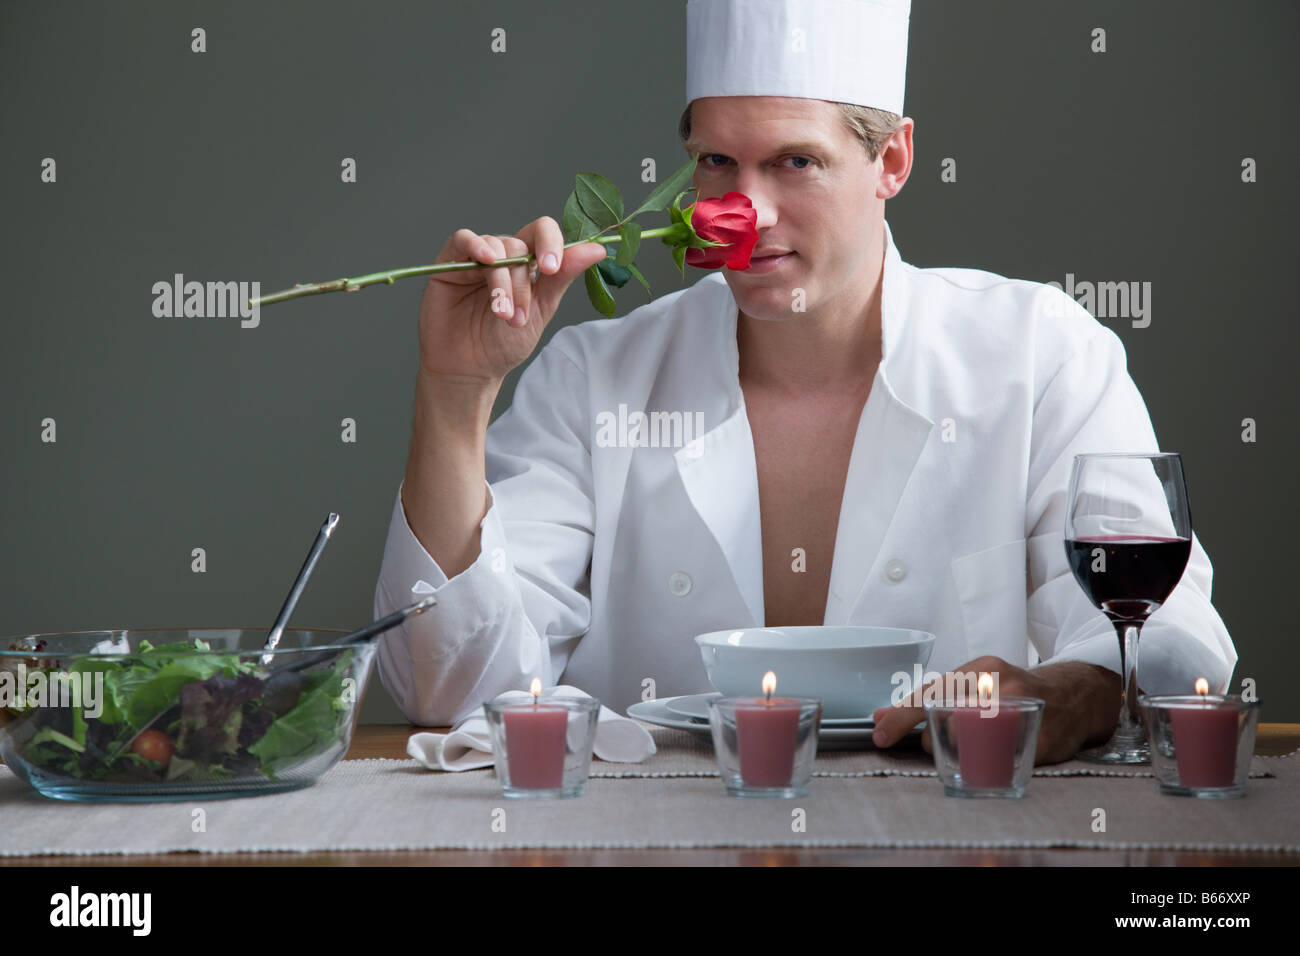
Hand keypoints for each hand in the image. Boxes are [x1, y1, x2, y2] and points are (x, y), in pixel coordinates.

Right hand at [417, 217, 605, 383]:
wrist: (471, 370)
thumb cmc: (504, 343)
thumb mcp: (540, 310)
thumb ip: (563, 277)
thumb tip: (597, 249)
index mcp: (528, 265)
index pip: (543, 233)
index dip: (552, 243)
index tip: (551, 268)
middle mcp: (503, 257)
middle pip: (520, 246)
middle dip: (522, 285)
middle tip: (518, 317)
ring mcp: (476, 258)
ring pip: (496, 247)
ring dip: (502, 282)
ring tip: (501, 314)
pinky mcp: (450, 263)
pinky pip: (463, 240)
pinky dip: (476, 246)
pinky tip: (485, 262)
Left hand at [870, 656, 1122, 765]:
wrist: (1075, 696)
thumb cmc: (1014, 691)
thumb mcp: (973, 684)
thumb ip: (928, 700)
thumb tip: (879, 717)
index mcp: (982, 669)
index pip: (931, 692)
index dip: (901, 715)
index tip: (880, 733)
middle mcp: (1002, 686)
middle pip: (946, 721)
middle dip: (934, 739)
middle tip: (944, 741)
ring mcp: (1024, 713)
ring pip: (970, 743)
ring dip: (959, 753)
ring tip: (970, 747)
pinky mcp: (1041, 741)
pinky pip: (1000, 761)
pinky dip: (990, 764)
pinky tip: (995, 755)